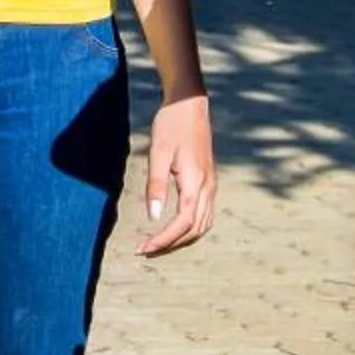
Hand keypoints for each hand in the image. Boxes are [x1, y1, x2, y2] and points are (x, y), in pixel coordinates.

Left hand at [137, 90, 215, 252]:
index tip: (142, 248)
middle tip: (144, 250)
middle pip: (193, 230)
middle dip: (170, 245)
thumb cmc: (171, 125)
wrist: (190, 104)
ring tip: (157, 244)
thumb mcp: (158, 154)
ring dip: (181, 240)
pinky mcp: (209, 181)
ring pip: (202, 225)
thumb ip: (156, 186)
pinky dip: (190, 229)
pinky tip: (173, 228)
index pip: (182, 224)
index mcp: (195, 183)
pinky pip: (204, 215)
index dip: (163, 240)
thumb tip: (153, 218)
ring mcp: (211, 185)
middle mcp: (208, 188)